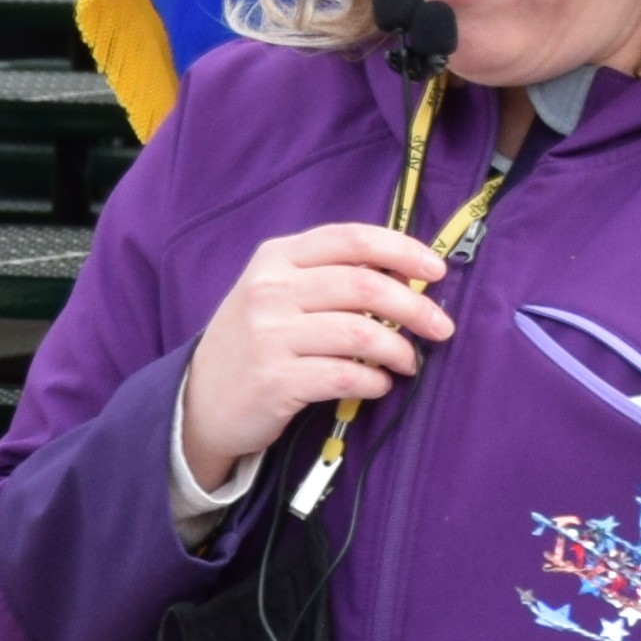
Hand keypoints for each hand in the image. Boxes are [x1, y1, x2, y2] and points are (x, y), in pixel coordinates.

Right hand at [179, 218, 459, 497]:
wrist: (200, 400)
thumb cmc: (254, 343)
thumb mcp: (275, 293)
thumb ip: (327, 277)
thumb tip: (407, 279)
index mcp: (276, 258)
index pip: (351, 239)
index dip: (403, 250)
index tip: (436, 270)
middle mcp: (270, 290)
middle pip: (364, 285)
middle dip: (415, 307)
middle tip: (441, 327)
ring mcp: (269, 336)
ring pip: (360, 332)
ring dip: (398, 350)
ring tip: (408, 363)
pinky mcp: (274, 380)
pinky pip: (344, 374)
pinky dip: (373, 380)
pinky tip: (378, 384)